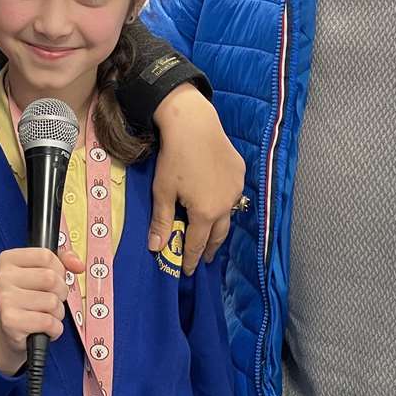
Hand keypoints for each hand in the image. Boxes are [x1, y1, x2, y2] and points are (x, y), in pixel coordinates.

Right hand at [0, 248, 69, 375]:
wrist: (12, 330)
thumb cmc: (30, 297)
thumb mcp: (43, 271)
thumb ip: (64, 260)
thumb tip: (78, 265)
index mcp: (8, 259)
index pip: (46, 256)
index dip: (59, 269)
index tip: (54, 278)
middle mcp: (2, 277)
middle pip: (50, 278)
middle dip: (60, 292)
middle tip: (51, 299)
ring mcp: (5, 299)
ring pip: (52, 302)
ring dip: (57, 312)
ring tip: (46, 314)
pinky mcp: (10, 321)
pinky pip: (48, 322)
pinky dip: (54, 328)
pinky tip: (44, 328)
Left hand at [150, 83, 245, 274]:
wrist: (193, 124)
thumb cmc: (174, 158)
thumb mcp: (162, 191)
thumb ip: (161, 221)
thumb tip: (155, 248)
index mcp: (206, 213)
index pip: (198, 244)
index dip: (191, 259)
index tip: (188, 271)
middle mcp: (226, 204)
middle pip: (219, 234)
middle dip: (211, 249)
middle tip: (205, 259)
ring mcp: (236, 188)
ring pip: (228, 213)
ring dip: (220, 225)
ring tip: (213, 232)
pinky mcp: (240, 172)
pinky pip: (232, 193)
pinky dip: (224, 201)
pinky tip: (218, 198)